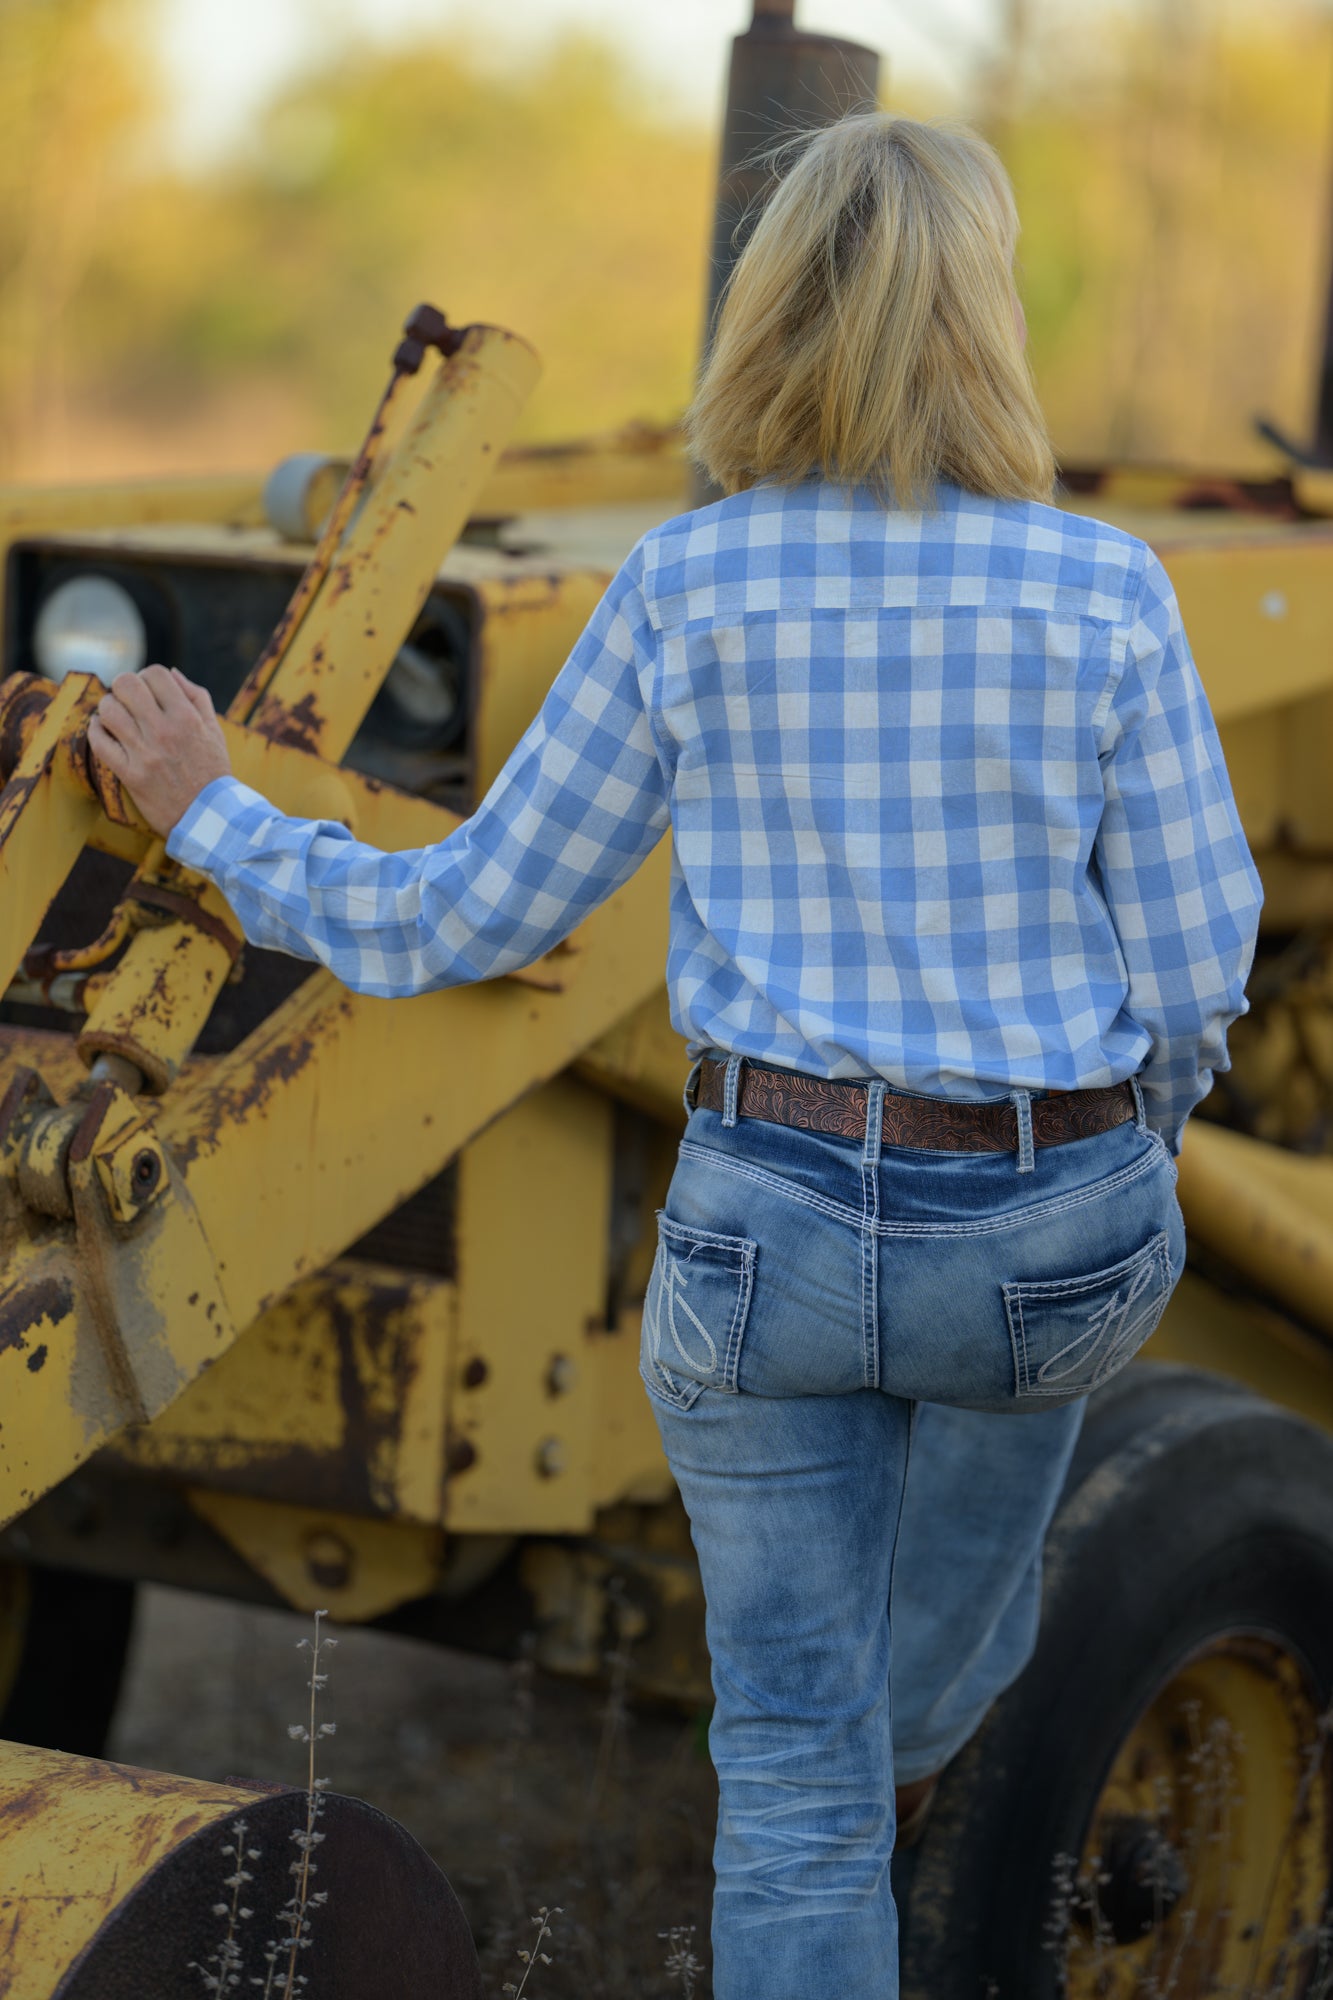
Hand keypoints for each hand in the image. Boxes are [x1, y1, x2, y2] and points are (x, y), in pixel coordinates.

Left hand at [87, 666, 231, 835]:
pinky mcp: (131, 775)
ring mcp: (146, 753)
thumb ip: (197, 697)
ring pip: (108, 711)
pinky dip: (96, 731)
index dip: (147, 677)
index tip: (147, 691)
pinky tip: (103, 731)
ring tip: (115, 717)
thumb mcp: (215, 731)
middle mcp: (165, 731)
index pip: (155, 673)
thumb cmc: (213, 773)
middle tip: (126, 700)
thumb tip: (172, 673)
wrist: (210, 817)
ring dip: (107, 708)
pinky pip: (100, 743)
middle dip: (123, 687)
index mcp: (187, 717)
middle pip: (126, 685)